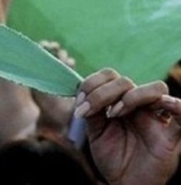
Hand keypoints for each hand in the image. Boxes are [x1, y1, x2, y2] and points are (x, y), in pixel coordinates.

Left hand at [76, 68, 180, 184]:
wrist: (125, 183)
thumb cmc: (113, 156)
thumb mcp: (96, 132)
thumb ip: (93, 111)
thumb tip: (84, 95)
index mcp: (120, 101)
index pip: (110, 77)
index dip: (92, 83)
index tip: (80, 103)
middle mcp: (139, 106)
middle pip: (126, 82)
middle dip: (104, 92)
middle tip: (92, 111)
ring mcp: (156, 118)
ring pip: (155, 89)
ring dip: (132, 96)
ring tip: (115, 113)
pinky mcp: (170, 136)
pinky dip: (178, 106)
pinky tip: (167, 104)